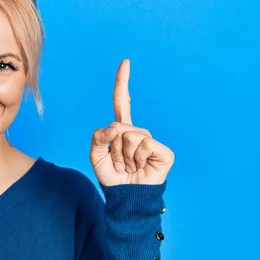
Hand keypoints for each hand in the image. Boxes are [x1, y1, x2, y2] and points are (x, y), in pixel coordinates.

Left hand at [90, 59, 174, 185]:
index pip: (122, 102)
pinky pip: (144, 144)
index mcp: (122, 130)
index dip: (122, 83)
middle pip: (118, 127)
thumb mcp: (96, 156)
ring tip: (128, 167)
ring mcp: (151, 141)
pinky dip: (137, 158)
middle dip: (113, 149)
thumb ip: (98, 137)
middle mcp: (137, 132)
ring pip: (130, 137)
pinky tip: (140, 167)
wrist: (126, 197)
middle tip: (118, 164)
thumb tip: (114, 127)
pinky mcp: (163, 151)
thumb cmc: (112, 177)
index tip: (126, 62)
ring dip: (124, 156)